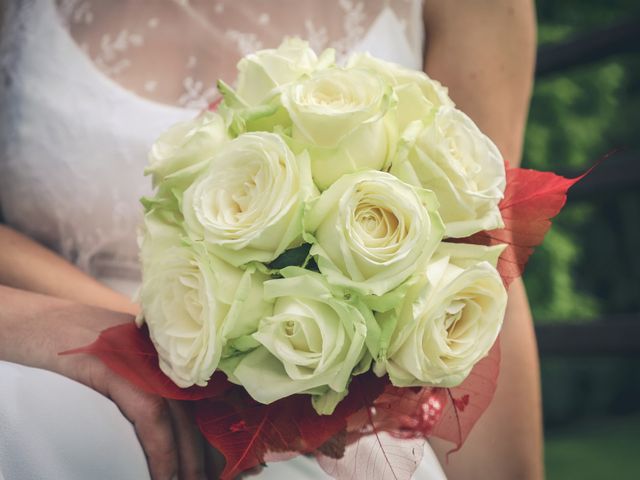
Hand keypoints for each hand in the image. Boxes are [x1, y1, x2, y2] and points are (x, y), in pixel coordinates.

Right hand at [0, 286, 207, 479]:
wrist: (30, 320)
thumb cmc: (70, 342)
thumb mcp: (119, 353)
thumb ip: (145, 374)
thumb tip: (166, 416)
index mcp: (163, 349)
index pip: (200, 394)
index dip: (209, 431)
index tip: (215, 462)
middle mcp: (159, 350)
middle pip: (193, 408)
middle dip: (201, 451)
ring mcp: (139, 356)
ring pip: (178, 415)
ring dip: (186, 458)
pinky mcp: (115, 366)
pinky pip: (149, 414)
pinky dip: (161, 448)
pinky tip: (165, 474)